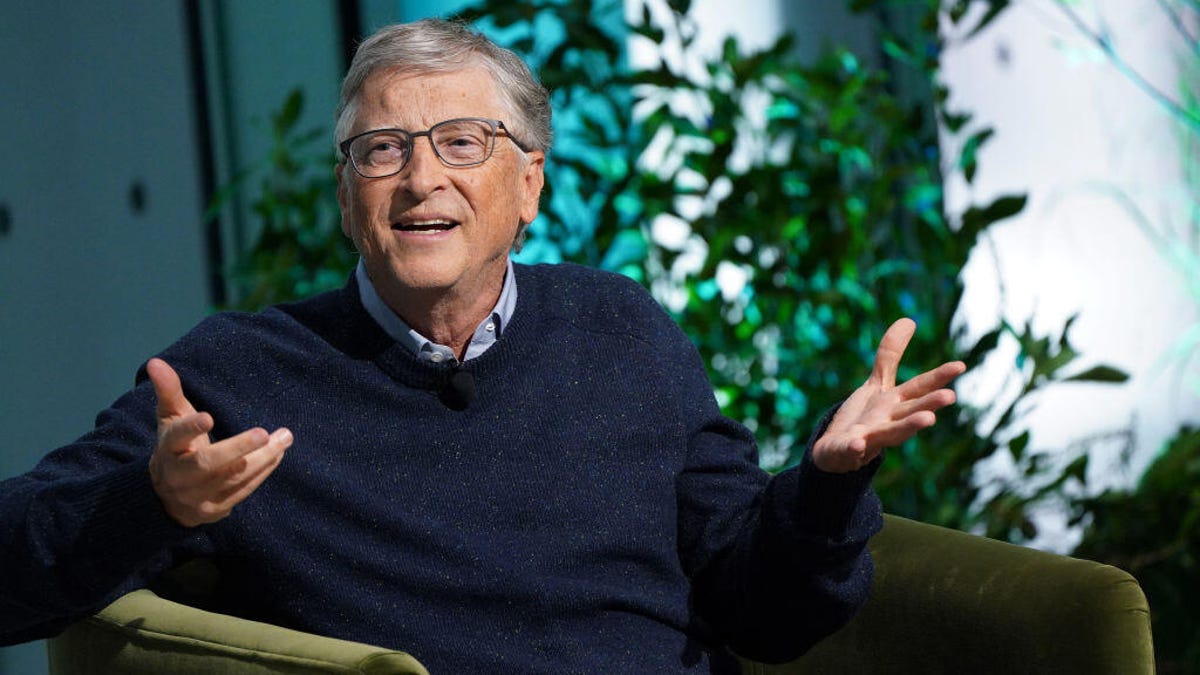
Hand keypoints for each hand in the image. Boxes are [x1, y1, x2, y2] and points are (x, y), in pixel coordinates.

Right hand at [146, 358, 292, 526]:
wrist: (166, 496)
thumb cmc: (176, 446)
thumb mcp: (170, 418)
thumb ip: (168, 391)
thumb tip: (156, 361)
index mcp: (167, 450)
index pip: (175, 438)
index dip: (190, 428)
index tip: (208, 417)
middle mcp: (179, 476)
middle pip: (206, 464)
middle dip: (236, 449)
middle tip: (263, 433)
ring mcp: (196, 496)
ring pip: (231, 478)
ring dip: (261, 459)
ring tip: (283, 438)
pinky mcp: (214, 509)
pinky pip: (241, 491)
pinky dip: (262, 473)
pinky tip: (278, 454)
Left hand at [812, 318, 965, 472]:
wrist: (838, 451)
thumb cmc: (865, 418)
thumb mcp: (877, 384)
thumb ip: (891, 355)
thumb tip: (909, 320)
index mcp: (896, 404)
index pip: (920, 387)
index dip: (939, 376)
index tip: (961, 365)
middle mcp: (889, 421)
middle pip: (911, 411)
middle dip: (930, 404)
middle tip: (950, 396)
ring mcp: (870, 438)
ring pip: (891, 433)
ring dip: (908, 427)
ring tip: (928, 420)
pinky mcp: (847, 450)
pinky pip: (850, 450)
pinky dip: (854, 448)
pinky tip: (858, 444)